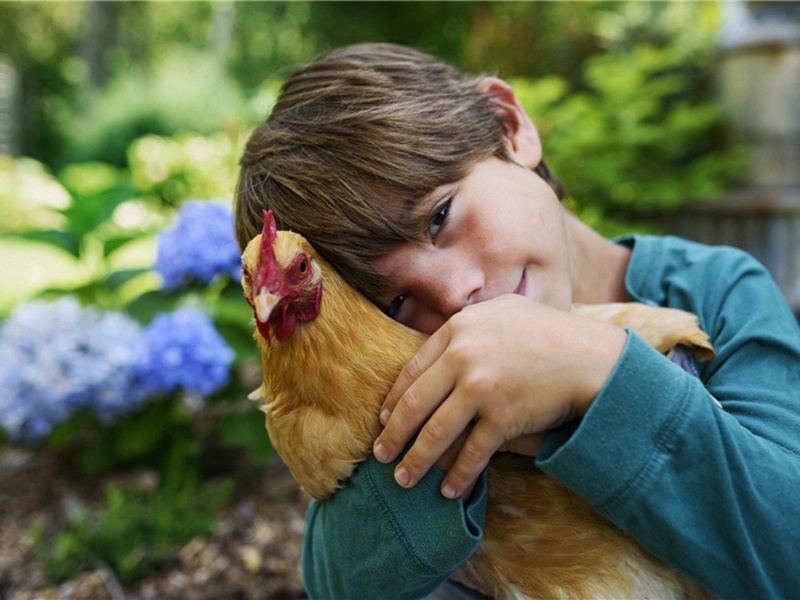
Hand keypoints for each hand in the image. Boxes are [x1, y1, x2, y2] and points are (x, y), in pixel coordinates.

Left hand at [372, 295, 626, 498]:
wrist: (593, 358)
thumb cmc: (550, 332)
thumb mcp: (503, 310)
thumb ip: (469, 322)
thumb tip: (443, 335)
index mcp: (458, 328)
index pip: (412, 370)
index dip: (394, 400)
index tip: (383, 419)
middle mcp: (463, 356)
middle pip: (414, 404)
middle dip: (393, 435)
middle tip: (380, 455)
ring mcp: (481, 388)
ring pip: (435, 433)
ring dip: (416, 462)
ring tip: (403, 480)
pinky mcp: (502, 417)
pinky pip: (471, 454)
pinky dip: (458, 476)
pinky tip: (449, 490)